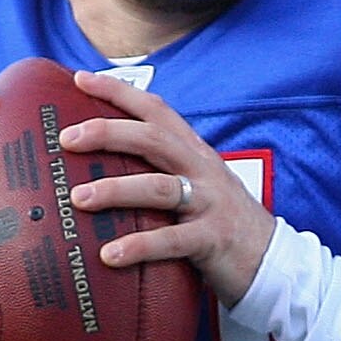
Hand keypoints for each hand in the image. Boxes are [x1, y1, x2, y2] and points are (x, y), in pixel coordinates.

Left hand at [59, 72, 276, 307]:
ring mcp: (210, 204)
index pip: (156, 111)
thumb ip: (160, 174)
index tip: (80, 78)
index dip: (119, 91)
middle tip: (67, 138)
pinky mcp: (214, 239)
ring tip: (78, 198)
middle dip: (108, 133)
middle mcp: (203, 171)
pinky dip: (139, 246)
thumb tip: (99, 172)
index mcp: (195, 154)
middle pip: (153, 139)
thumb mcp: (196, 188)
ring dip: (115, 189)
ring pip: (159, 187)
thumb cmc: (221, 224)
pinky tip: (110, 255)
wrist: (273, 261)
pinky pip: (172, 240)